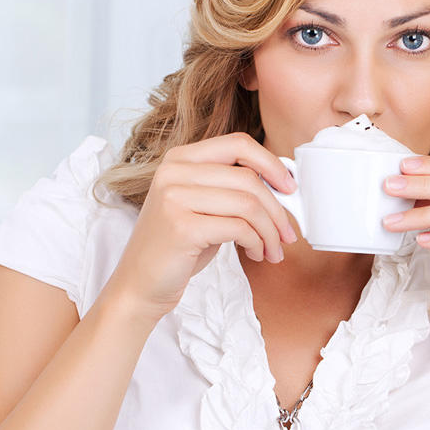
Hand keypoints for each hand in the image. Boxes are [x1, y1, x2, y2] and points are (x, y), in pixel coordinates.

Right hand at [102, 133, 298, 323]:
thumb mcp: (203, 207)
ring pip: (248, 204)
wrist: (140, 285)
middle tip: (287, 234)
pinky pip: (239, 228)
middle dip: (278, 210)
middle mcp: (173, 172)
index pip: (237, 144)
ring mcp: (174, 197)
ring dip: (270, 232)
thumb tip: (282, 186)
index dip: (271, 163)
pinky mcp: (181, 226)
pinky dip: (257, 243)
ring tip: (272, 250)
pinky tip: (255, 253)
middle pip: (248, 178)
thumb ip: (231, 189)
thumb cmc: (178, 248)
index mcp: (180, 159)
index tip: (290, 187)